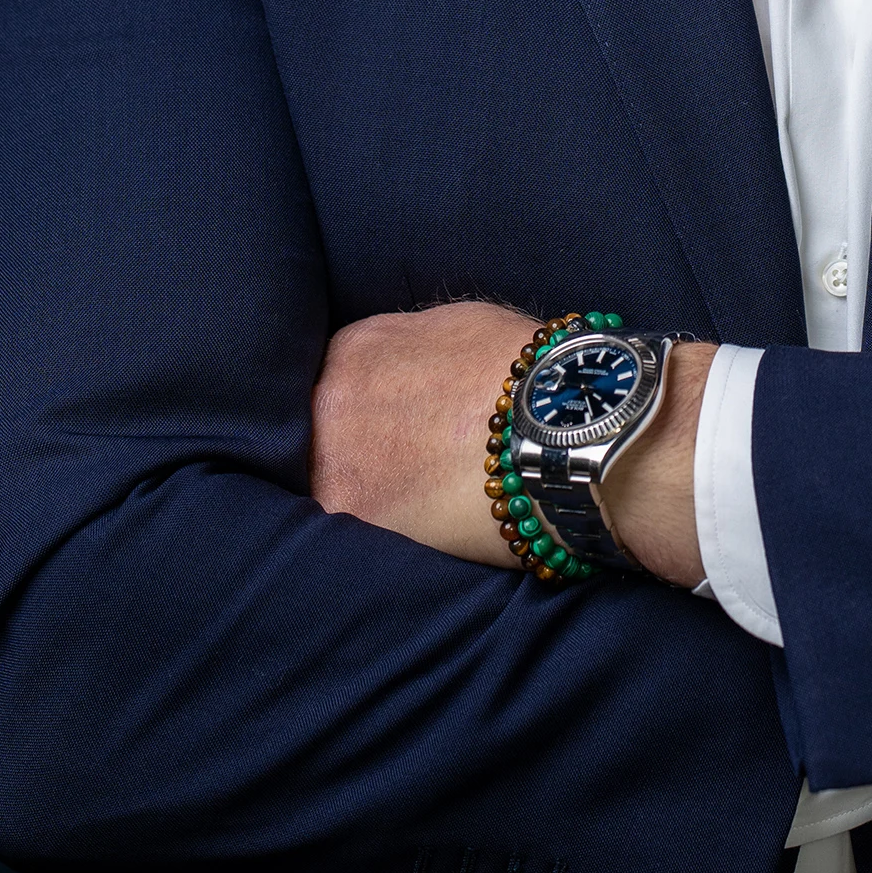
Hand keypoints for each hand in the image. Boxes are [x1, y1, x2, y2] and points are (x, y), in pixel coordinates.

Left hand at [309, 299, 716, 586]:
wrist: (564, 427)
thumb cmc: (530, 373)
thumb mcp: (462, 325)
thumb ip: (409, 345)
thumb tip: (400, 366)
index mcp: (355, 346)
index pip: (324, 382)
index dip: (350, 414)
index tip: (370, 436)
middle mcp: (327, 395)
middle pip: (307, 434)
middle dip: (336, 454)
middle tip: (378, 481)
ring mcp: (330, 458)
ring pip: (313, 485)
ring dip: (342, 499)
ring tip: (389, 519)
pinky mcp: (347, 518)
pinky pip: (330, 537)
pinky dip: (352, 545)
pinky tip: (386, 547)